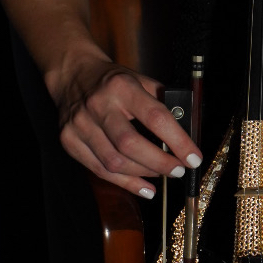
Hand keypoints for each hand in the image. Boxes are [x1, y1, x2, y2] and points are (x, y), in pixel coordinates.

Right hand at [55, 55, 202, 198]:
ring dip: (144, 174)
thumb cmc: (113, 81)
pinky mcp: (69, 140)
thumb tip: (186, 130)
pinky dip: (125, 183)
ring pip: (114, 162)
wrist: (73, 74)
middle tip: (178, 170)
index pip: (155, 116)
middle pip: (130, 144)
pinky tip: (143, 187)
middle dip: (160, 163)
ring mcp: (80, 125)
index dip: (177, 141)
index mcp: (122, 87)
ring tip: (163, 175)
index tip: (193, 157)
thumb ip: (162, 101)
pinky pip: (99, 170)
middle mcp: (99, 105)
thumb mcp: (140, 80)